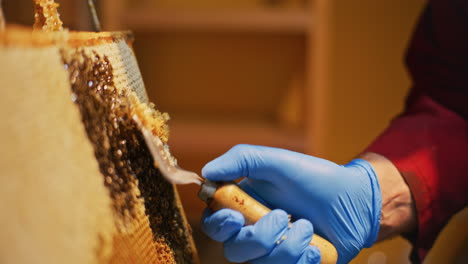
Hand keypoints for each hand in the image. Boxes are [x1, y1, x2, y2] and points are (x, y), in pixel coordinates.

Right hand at [201, 144, 380, 263]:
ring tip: (308, 227)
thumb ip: (241, 160)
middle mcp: (255, 231)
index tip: (235, 216)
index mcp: (245, 206)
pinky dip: (303, 260)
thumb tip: (205, 171)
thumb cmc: (314, 177)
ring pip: (262, 263)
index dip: (218, 225)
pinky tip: (317, 246)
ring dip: (287, 245)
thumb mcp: (276, 160)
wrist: (355, 199)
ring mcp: (275, 251)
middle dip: (258, 237)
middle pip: (234, 250)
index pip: (215, 224)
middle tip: (282, 216)